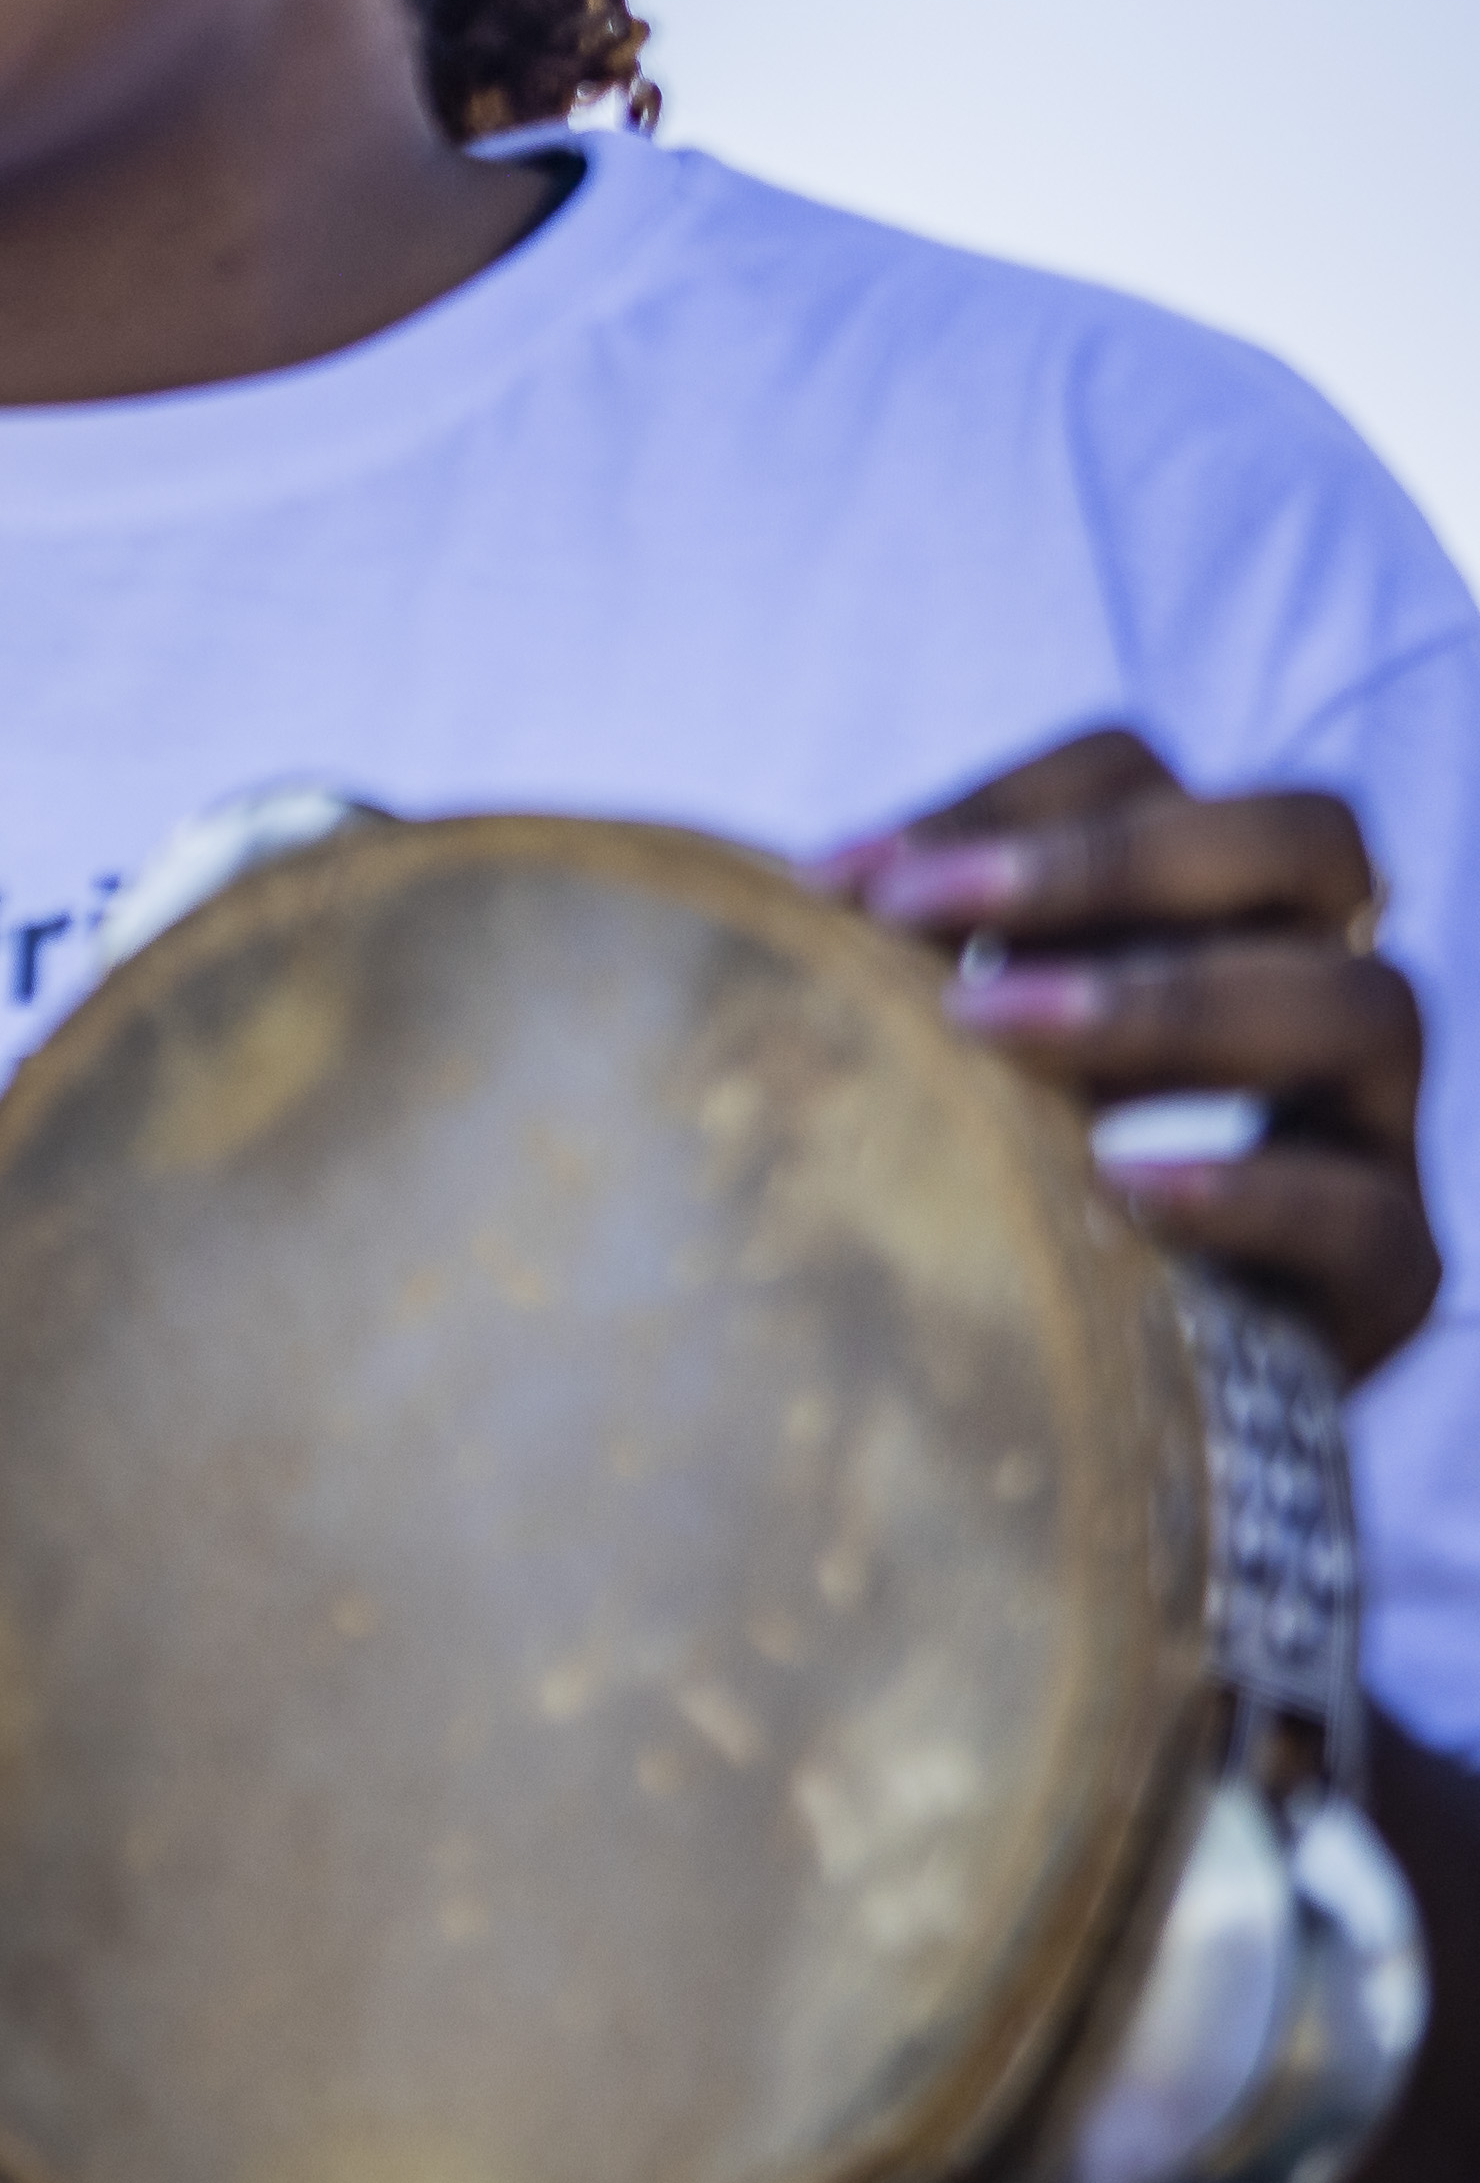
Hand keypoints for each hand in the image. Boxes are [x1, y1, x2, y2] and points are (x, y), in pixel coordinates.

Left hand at [826, 728, 1438, 1372]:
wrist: (1060, 1409)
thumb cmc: (963, 1197)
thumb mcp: (926, 1062)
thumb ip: (888, 975)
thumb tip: (793, 900)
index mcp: (1201, 911)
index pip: (1146, 773)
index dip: (1006, 799)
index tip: (843, 882)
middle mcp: (1311, 988)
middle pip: (1307, 836)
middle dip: (1109, 859)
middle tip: (921, 917)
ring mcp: (1371, 1125)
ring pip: (1363, 1001)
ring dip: (1163, 999)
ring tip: (990, 1027)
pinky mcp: (1390, 1271)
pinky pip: (1361, 1209)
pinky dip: (1240, 1187)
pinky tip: (1114, 1185)